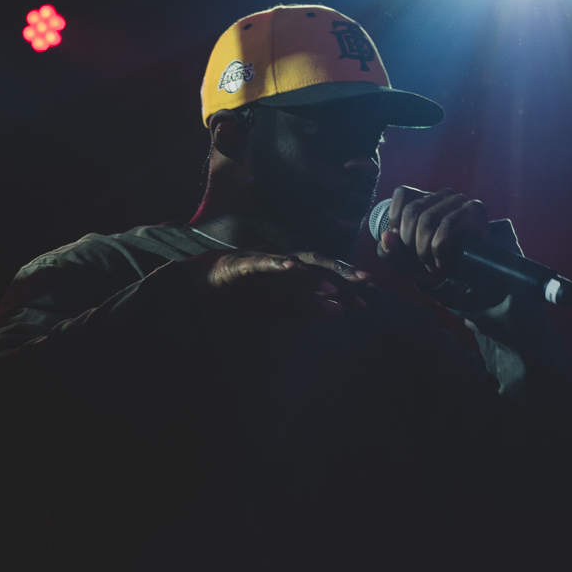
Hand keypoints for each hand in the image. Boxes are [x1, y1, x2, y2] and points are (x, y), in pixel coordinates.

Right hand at [177, 248, 370, 320]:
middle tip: (365, 282)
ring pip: (294, 262)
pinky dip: (278, 264)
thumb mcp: (278, 306)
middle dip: (341, 272)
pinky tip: (292, 268)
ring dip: (314, 274)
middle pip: (317, 263)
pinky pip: (263, 262)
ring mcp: (265, 259)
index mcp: (294, 272)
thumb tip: (340, 312)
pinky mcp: (244, 262)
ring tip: (333, 288)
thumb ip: (306, 308)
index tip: (366, 300)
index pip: (325, 277)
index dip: (346, 287)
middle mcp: (284, 261)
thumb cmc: (243, 290)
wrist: (205, 282)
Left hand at [376, 186, 489, 282]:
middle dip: (409, 241)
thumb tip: (387, 236)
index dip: (396, 220)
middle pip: (412, 211)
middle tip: (417, 259)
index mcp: (424, 198)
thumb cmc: (428, 261)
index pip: (402, 193)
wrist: (460, 274)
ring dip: (424, 248)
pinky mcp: (474, 210)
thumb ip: (387, 250)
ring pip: (428, 219)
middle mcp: (441, 195)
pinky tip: (440, 261)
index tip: (403, 242)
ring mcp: (459, 201)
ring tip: (429, 264)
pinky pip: (447, 225)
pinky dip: (438, 248)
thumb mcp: (401, 259)